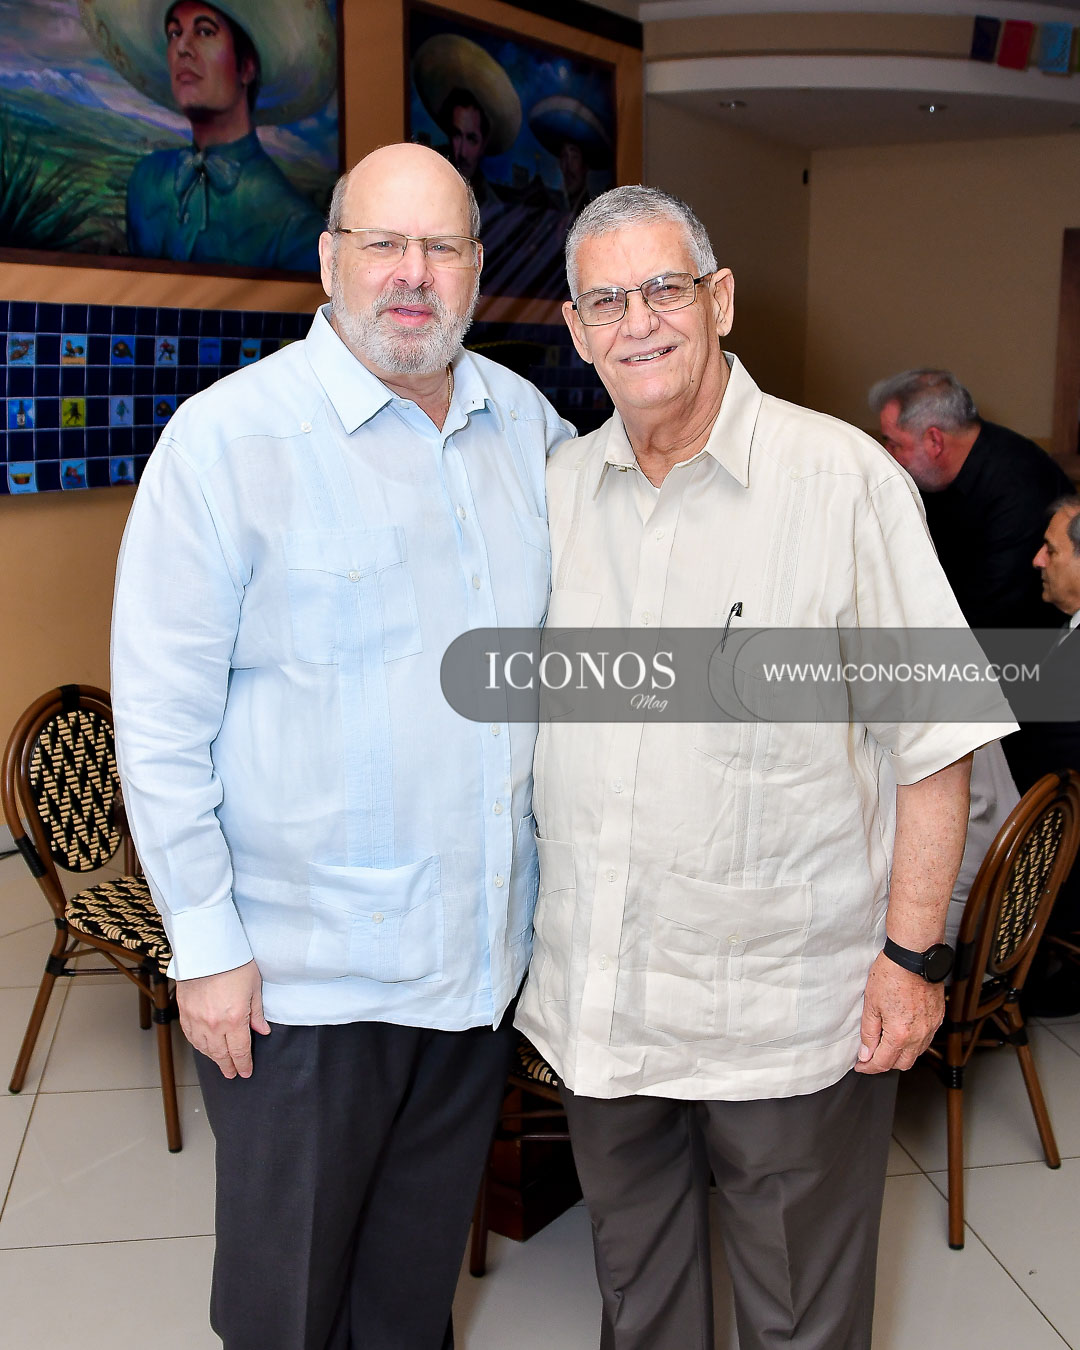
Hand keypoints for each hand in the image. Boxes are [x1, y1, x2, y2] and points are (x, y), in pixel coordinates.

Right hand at [176, 959, 270, 1078]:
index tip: (245, 1072)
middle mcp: (214, 1024)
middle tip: (232, 1074)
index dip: (243, 1064)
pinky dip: (198, 1045)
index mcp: (234, 1019)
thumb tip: (262, 1031)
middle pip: (221, 1054)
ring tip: (220, 1062)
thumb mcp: (254, 987)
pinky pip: (191, 1036)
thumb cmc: (234, 963)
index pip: (240, 1051)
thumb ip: (257, 1013)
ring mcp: (196, 1019)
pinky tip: (203, 1047)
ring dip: (213, 1058)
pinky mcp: (184, 1012)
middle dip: (228, 1066)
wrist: (207, 949)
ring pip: (204, 1048)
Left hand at [855, 951, 943, 1073]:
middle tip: (871, 1055)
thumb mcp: (871, 1004)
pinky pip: (926, 1039)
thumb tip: (865, 1053)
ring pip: (916, 1054)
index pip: (883, 1063)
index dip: (868, 1067)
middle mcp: (919, 1035)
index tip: (860, 1065)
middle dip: (885, 1063)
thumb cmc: (891, 974)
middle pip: (902, 1064)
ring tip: (886, 1043)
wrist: (914, 956)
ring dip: (901, 1054)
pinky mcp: (938, 1018)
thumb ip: (869, 1033)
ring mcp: (931, 1027)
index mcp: (900, 1034)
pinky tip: (903, 1031)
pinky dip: (914, 1042)